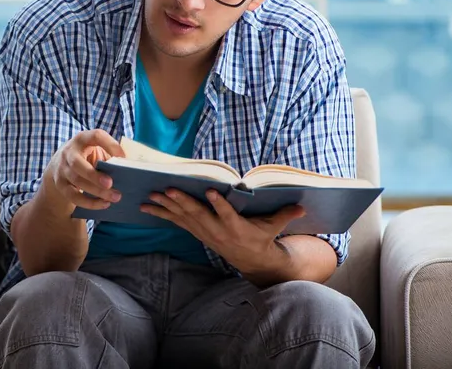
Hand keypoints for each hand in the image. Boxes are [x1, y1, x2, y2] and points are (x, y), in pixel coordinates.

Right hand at [43, 129, 124, 212]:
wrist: (60, 163)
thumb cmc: (87, 155)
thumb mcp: (96, 147)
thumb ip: (110, 154)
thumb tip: (130, 167)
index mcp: (82, 138)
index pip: (96, 136)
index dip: (110, 145)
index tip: (123, 157)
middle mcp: (69, 152)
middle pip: (78, 164)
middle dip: (94, 175)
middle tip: (111, 183)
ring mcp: (62, 169)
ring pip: (77, 182)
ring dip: (96, 191)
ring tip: (115, 197)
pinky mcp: (60, 185)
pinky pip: (73, 196)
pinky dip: (89, 202)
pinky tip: (104, 204)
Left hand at [140, 188, 304, 275]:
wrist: (251, 261)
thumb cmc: (262, 238)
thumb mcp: (274, 228)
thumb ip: (285, 215)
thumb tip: (302, 206)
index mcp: (237, 228)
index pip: (228, 215)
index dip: (219, 205)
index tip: (211, 192)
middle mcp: (217, 231)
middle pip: (198, 216)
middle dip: (182, 202)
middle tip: (167, 190)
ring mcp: (205, 233)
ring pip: (183, 219)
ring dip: (166, 208)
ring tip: (150, 197)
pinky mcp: (198, 233)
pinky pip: (178, 223)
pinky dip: (163, 214)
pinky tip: (149, 207)